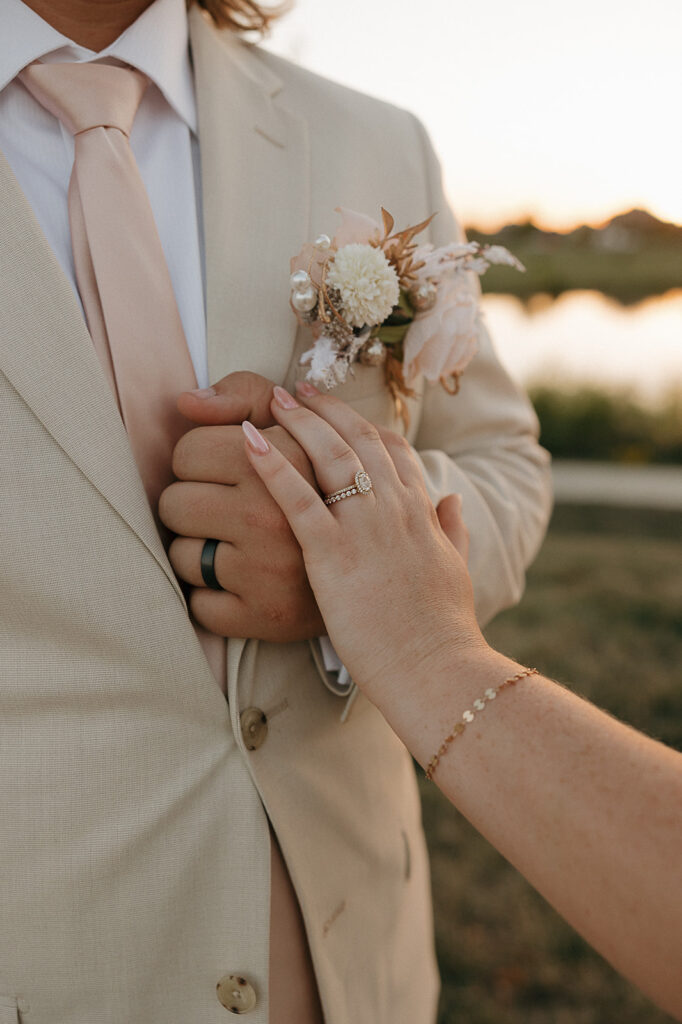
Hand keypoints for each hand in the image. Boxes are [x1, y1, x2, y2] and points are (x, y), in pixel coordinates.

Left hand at [158, 373, 324, 641]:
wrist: (394, 586)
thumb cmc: (335, 499)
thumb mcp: (305, 430)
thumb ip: (246, 395)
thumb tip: (186, 402)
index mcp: (290, 459)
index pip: (190, 450)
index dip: (202, 462)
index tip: (227, 475)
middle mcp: (276, 514)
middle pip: (175, 502)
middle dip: (195, 508)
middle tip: (230, 517)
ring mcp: (270, 568)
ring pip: (181, 554)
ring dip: (201, 555)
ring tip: (239, 552)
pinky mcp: (267, 615)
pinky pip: (199, 605)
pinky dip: (211, 598)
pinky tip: (239, 586)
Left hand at [240, 382, 485, 699]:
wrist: (436, 668)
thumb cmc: (442, 628)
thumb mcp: (456, 570)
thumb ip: (453, 531)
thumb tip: (453, 499)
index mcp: (420, 513)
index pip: (393, 450)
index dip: (362, 423)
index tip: (338, 409)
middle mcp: (394, 509)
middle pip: (358, 440)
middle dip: (326, 409)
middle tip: (297, 389)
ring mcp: (365, 528)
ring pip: (330, 456)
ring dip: (300, 421)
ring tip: (273, 400)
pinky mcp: (333, 554)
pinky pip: (298, 497)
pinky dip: (272, 464)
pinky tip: (250, 442)